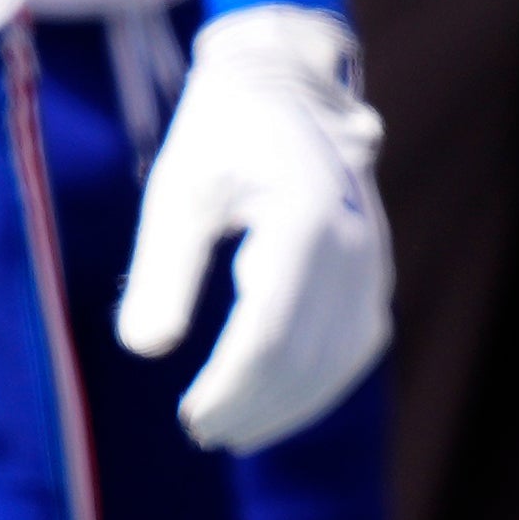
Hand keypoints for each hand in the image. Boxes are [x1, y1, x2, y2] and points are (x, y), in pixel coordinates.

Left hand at [117, 3, 391, 452]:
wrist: (283, 88)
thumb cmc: (218, 137)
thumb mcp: (177, 191)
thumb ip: (164, 270)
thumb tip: (144, 349)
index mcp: (303, 224)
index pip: (270, 336)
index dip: (231, 388)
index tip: (190, 417)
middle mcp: (352, 249)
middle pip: (307, 359)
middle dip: (254, 406)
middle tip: (200, 431)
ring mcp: (371, 263)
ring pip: (338, 362)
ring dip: (287, 406)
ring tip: (231, 431)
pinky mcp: (374, 274)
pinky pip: (355, 347)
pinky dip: (317, 384)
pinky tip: (275, 404)